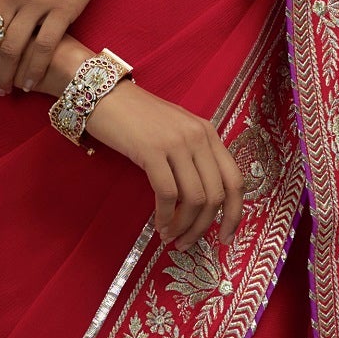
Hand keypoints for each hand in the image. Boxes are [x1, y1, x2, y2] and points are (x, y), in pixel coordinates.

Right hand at [80, 79, 246, 251]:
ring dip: (184, 226)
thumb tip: (199, 202)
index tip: (224, 237)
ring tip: (171, 238)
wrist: (103, 93)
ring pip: (194, 198)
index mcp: (209, 133)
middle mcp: (199, 137)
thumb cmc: (135, 116)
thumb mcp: (174, 131)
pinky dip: (165, 216)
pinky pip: (167, 194)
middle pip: (216, 195)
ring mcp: (177, 142)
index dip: (234, 214)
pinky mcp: (152, 150)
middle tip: (188, 243)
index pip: (235, 180)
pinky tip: (159, 226)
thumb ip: (192, 157)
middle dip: (204, 227)